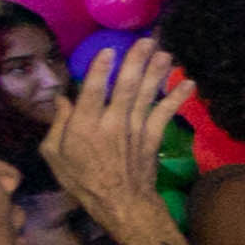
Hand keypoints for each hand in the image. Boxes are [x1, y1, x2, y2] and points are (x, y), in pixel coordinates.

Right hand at [46, 39, 190, 228]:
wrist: (120, 203)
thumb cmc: (82, 179)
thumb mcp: (55, 155)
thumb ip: (58, 124)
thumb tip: (62, 98)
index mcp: (85, 126)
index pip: (93, 92)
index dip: (100, 70)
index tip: (108, 49)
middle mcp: (112, 123)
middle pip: (126, 87)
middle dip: (137, 62)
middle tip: (146, 41)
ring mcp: (135, 129)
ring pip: (147, 95)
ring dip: (157, 72)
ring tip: (165, 52)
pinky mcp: (152, 136)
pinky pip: (165, 113)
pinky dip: (177, 98)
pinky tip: (189, 82)